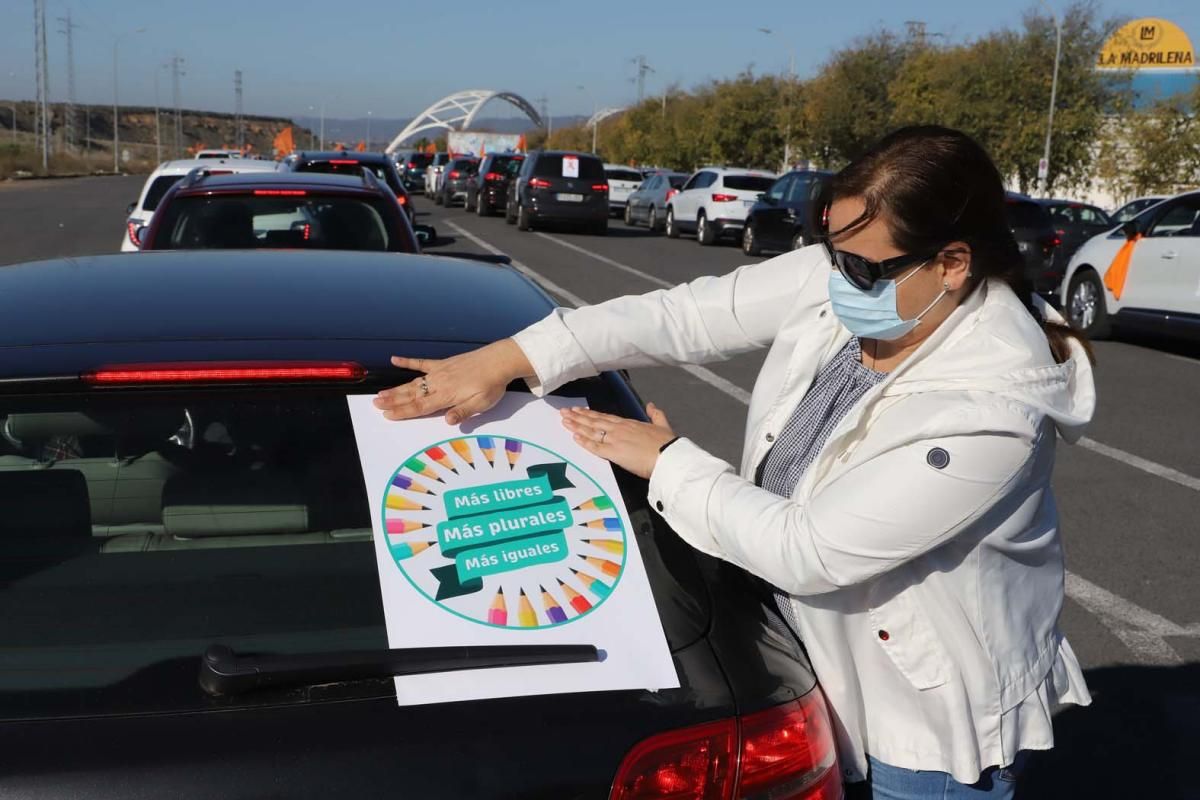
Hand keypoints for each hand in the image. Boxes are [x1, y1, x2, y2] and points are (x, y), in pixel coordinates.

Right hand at [373, 339, 533, 424]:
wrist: (499, 360)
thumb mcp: (482, 404)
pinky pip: (422, 362)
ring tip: (381, 393)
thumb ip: (463, 412)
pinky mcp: (443, 363)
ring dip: (396, 388)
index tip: (387, 415)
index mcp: (447, 395)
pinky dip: (408, 361)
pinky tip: (395, 359)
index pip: (421, 406)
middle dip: (393, 400)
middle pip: (412, 394)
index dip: (403, 411)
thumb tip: (448, 422)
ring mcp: (439, 372)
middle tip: (375, 404)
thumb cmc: (492, 385)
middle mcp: (439, 383)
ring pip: (413, 382)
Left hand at [560, 403, 675, 479]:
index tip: (580, 410)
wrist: (668, 456)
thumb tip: (651, 405)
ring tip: (564, 420)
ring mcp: (615, 440)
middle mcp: (619, 429)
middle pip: (594, 421)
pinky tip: (574, 437)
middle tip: (564, 412)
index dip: (591, 414)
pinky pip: (595, 447)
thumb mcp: (663, 425)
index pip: (605, 417)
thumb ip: (656, 414)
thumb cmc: (666, 444)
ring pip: (592, 431)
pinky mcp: (614, 452)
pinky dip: (584, 441)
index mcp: (629, 423)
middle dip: (578, 417)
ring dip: (576, 425)